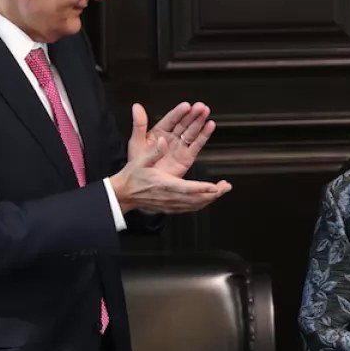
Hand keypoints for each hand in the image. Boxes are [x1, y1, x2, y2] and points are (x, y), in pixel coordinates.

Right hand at [110, 137, 231, 213]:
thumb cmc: (132, 177)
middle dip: (213, 194)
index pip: (186, 188)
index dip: (201, 188)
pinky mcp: (171, 208)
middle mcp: (170, 196)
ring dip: (210, 199)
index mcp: (164, 184)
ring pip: (195, 205)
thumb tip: (162, 141)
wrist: (123, 194)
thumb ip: (153, 152)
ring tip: (222, 190)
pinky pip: (190, 208)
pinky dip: (201, 203)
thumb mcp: (140, 161)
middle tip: (225, 186)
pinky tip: (208, 199)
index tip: (213, 187)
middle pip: (196, 199)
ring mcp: (171, 204)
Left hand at [128, 102, 215, 178]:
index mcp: (159, 132)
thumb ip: (139, 124)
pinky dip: (204, 135)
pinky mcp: (187, 157)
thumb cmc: (138, 164)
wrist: (143, 184)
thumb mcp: (136, 142)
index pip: (170, 119)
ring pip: (192, 131)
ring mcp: (180, 147)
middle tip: (200, 107)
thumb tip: (137, 107)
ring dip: (200, 121)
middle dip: (193, 114)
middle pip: (184, 123)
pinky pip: (197, 144)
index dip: (179, 112)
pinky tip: (209, 126)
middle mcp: (171, 138)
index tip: (186, 106)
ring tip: (206, 112)